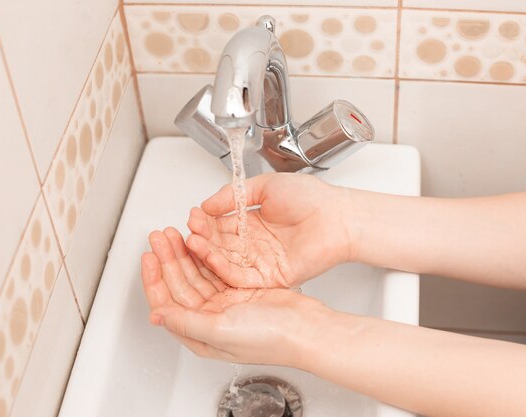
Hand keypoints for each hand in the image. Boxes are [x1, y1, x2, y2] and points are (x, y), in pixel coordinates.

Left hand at [141, 227, 331, 365]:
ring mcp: (226, 302)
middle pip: (180, 284)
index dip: (155, 279)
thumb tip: (156, 315)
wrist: (306, 328)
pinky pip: (216, 268)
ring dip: (185, 253)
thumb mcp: (221, 331)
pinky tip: (200, 240)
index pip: (167, 303)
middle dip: (168, 258)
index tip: (149, 256)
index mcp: (200, 334)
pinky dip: (206, 253)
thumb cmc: (271, 338)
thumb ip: (186, 322)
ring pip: (197, 273)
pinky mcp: (242, 289)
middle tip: (161, 235)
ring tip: (177, 232)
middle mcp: (210, 318)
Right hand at [186, 173, 353, 287]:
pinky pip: (241, 277)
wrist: (338, 216)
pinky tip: (210, 256)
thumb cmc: (311, 198)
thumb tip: (206, 204)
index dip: (205, 221)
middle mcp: (254, 244)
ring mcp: (261, 262)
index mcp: (252, 222)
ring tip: (192, 242)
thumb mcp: (265, 186)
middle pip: (219, 245)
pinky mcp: (269, 277)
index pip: (220, 225)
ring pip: (226, 262)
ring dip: (207, 253)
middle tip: (187, 229)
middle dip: (201, 237)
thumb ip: (234, 195)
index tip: (193, 215)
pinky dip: (223, 268)